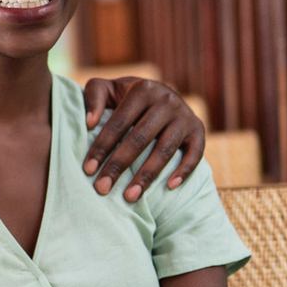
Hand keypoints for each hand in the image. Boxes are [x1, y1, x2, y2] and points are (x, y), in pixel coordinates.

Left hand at [80, 77, 205, 201]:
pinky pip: (195, 153)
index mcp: (142, 90)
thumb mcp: (108, 90)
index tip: (88, 170)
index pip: (118, 122)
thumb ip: (94, 97)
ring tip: (129, 197)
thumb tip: (89, 122)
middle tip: (102, 188)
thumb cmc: (126, 98)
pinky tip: (169, 187)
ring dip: (147, 176)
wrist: (161, 94)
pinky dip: (184, 171)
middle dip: (119, 166)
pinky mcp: (198, 130)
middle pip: (140, 138)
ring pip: (165, 150)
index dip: (102, 147)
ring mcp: (184, 116)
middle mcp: (166, 100)